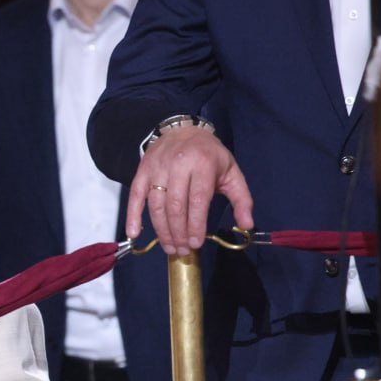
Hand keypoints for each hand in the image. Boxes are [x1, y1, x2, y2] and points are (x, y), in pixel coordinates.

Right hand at [127, 125, 253, 254]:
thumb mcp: (231, 172)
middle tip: (182, 251)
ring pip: (156, 205)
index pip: (197, 200)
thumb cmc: (209, 155)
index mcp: (203, 164)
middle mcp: (178, 165)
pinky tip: (134, 233)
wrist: (182, 130)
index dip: (195, 224)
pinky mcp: (142, 172)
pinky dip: (133, 216)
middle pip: (175, 206)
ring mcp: (157, 168)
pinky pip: (135, 196)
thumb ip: (242, 199)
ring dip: (161, 230)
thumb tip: (247, 225)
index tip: (195, 244)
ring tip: (169, 247)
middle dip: (178, 232)